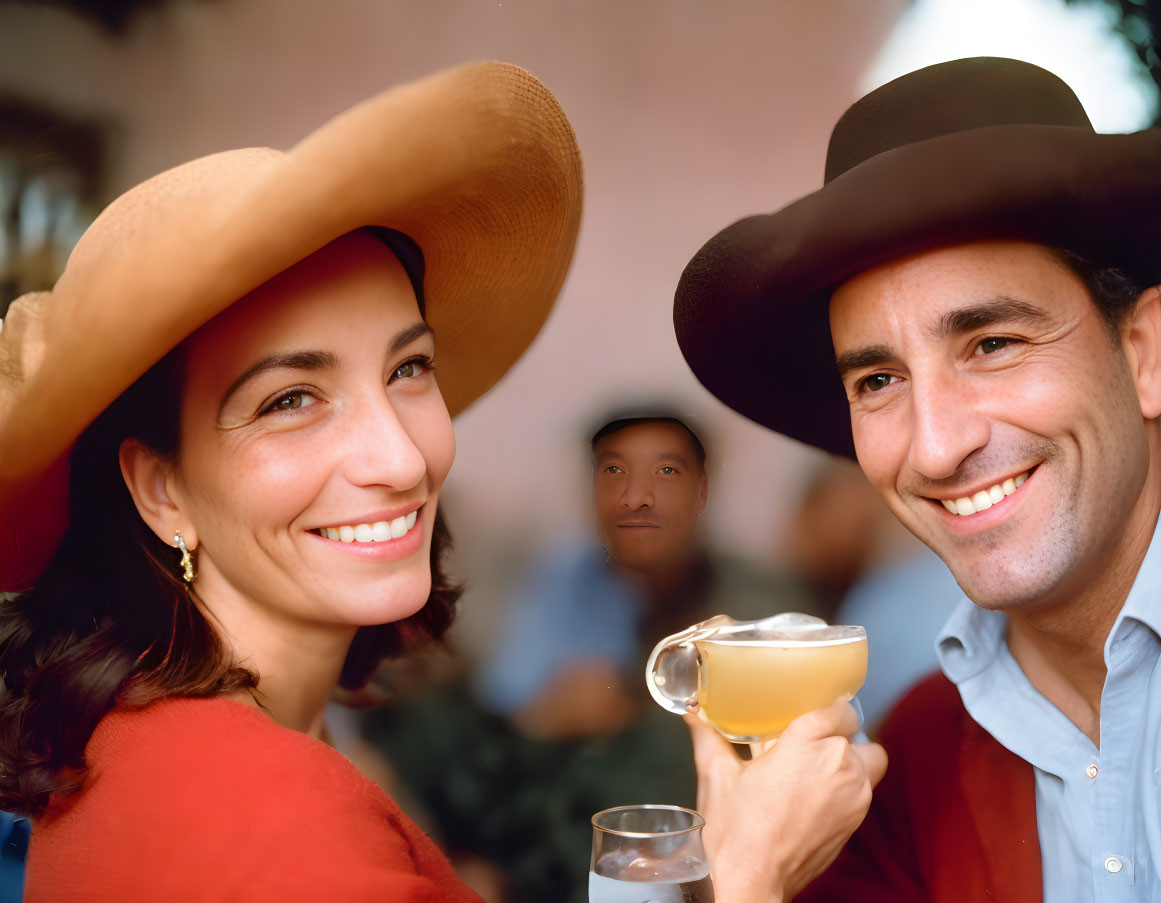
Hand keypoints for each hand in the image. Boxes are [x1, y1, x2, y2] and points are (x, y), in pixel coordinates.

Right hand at [685, 700, 886, 902]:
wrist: (751, 882)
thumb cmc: (735, 831)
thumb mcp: (717, 776)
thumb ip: (709, 737)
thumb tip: (695, 715)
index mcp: (806, 744)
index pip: (838, 710)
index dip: (826, 709)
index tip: (810, 714)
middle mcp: (839, 765)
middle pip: (854, 733)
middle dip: (833, 734)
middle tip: (806, 743)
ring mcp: (854, 796)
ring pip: (869, 760)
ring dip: (848, 759)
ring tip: (816, 767)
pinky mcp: (856, 822)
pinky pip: (864, 789)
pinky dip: (848, 786)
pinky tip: (816, 795)